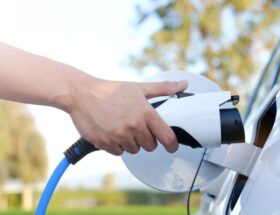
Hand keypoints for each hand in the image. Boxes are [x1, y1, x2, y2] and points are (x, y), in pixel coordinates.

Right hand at [68, 78, 187, 155]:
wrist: (81, 94)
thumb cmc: (111, 90)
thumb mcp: (139, 88)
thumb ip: (163, 88)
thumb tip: (183, 84)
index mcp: (145, 113)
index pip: (166, 137)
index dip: (172, 144)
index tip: (171, 146)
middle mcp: (133, 126)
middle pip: (150, 146)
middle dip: (146, 139)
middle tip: (137, 127)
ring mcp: (119, 136)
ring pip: (134, 150)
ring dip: (130, 142)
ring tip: (121, 126)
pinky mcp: (106, 143)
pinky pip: (118, 153)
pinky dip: (116, 145)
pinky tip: (111, 131)